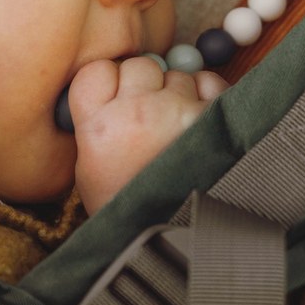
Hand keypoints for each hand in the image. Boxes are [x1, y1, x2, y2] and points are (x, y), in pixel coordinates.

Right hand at [70, 55, 225, 213]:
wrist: (173, 239)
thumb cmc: (129, 205)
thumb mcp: (90, 166)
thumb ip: (98, 116)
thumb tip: (120, 78)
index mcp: (99, 126)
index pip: (99, 70)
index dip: (110, 80)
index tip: (116, 96)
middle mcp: (137, 112)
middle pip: (140, 66)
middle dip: (145, 84)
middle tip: (148, 116)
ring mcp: (178, 112)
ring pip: (177, 73)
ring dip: (177, 92)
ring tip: (175, 131)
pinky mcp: (214, 117)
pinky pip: (210, 82)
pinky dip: (206, 95)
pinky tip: (197, 123)